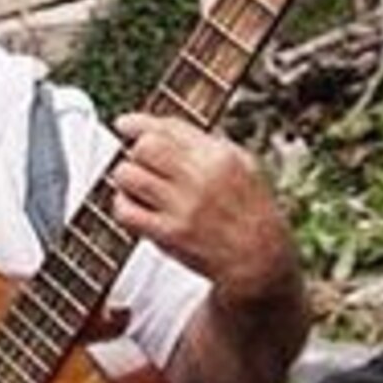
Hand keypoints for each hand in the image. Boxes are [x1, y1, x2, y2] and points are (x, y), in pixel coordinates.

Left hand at [109, 114, 311, 382]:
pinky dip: (122, 207)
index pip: (168, 128)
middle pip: (144, 147)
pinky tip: (135, 209)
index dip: (139, 123)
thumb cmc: (249, 209)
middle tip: (140, 164)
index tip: (123, 125)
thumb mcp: (242, 165)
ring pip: (127, 175)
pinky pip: (125, 211)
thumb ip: (206, 143)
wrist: (259, 259)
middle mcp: (202, 178)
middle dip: (135, 152)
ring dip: (126, 179)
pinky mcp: (170, 234)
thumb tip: (160, 126)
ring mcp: (184, 207)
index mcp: (220, 156)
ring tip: (138, 188)